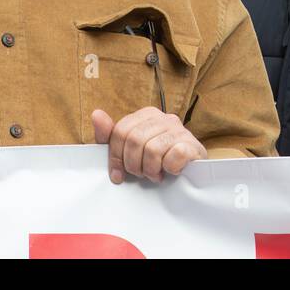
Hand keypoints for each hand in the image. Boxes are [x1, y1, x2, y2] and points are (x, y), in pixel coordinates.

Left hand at [91, 107, 206, 183]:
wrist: (191, 175)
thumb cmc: (157, 162)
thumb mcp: (129, 151)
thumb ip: (110, 135)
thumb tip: (96, 114)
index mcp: (147, 115)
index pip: (120, 131)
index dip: (115, 157)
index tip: (118, 175)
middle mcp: (164, 118)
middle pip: (134, 139)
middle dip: (133, 164)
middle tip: (141, 174)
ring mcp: (180, 130)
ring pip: (152, 149)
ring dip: (151, 169)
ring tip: (156, 174)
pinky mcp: (192, 144)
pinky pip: (173, 155)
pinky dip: (169, 168)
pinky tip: (171, 171)